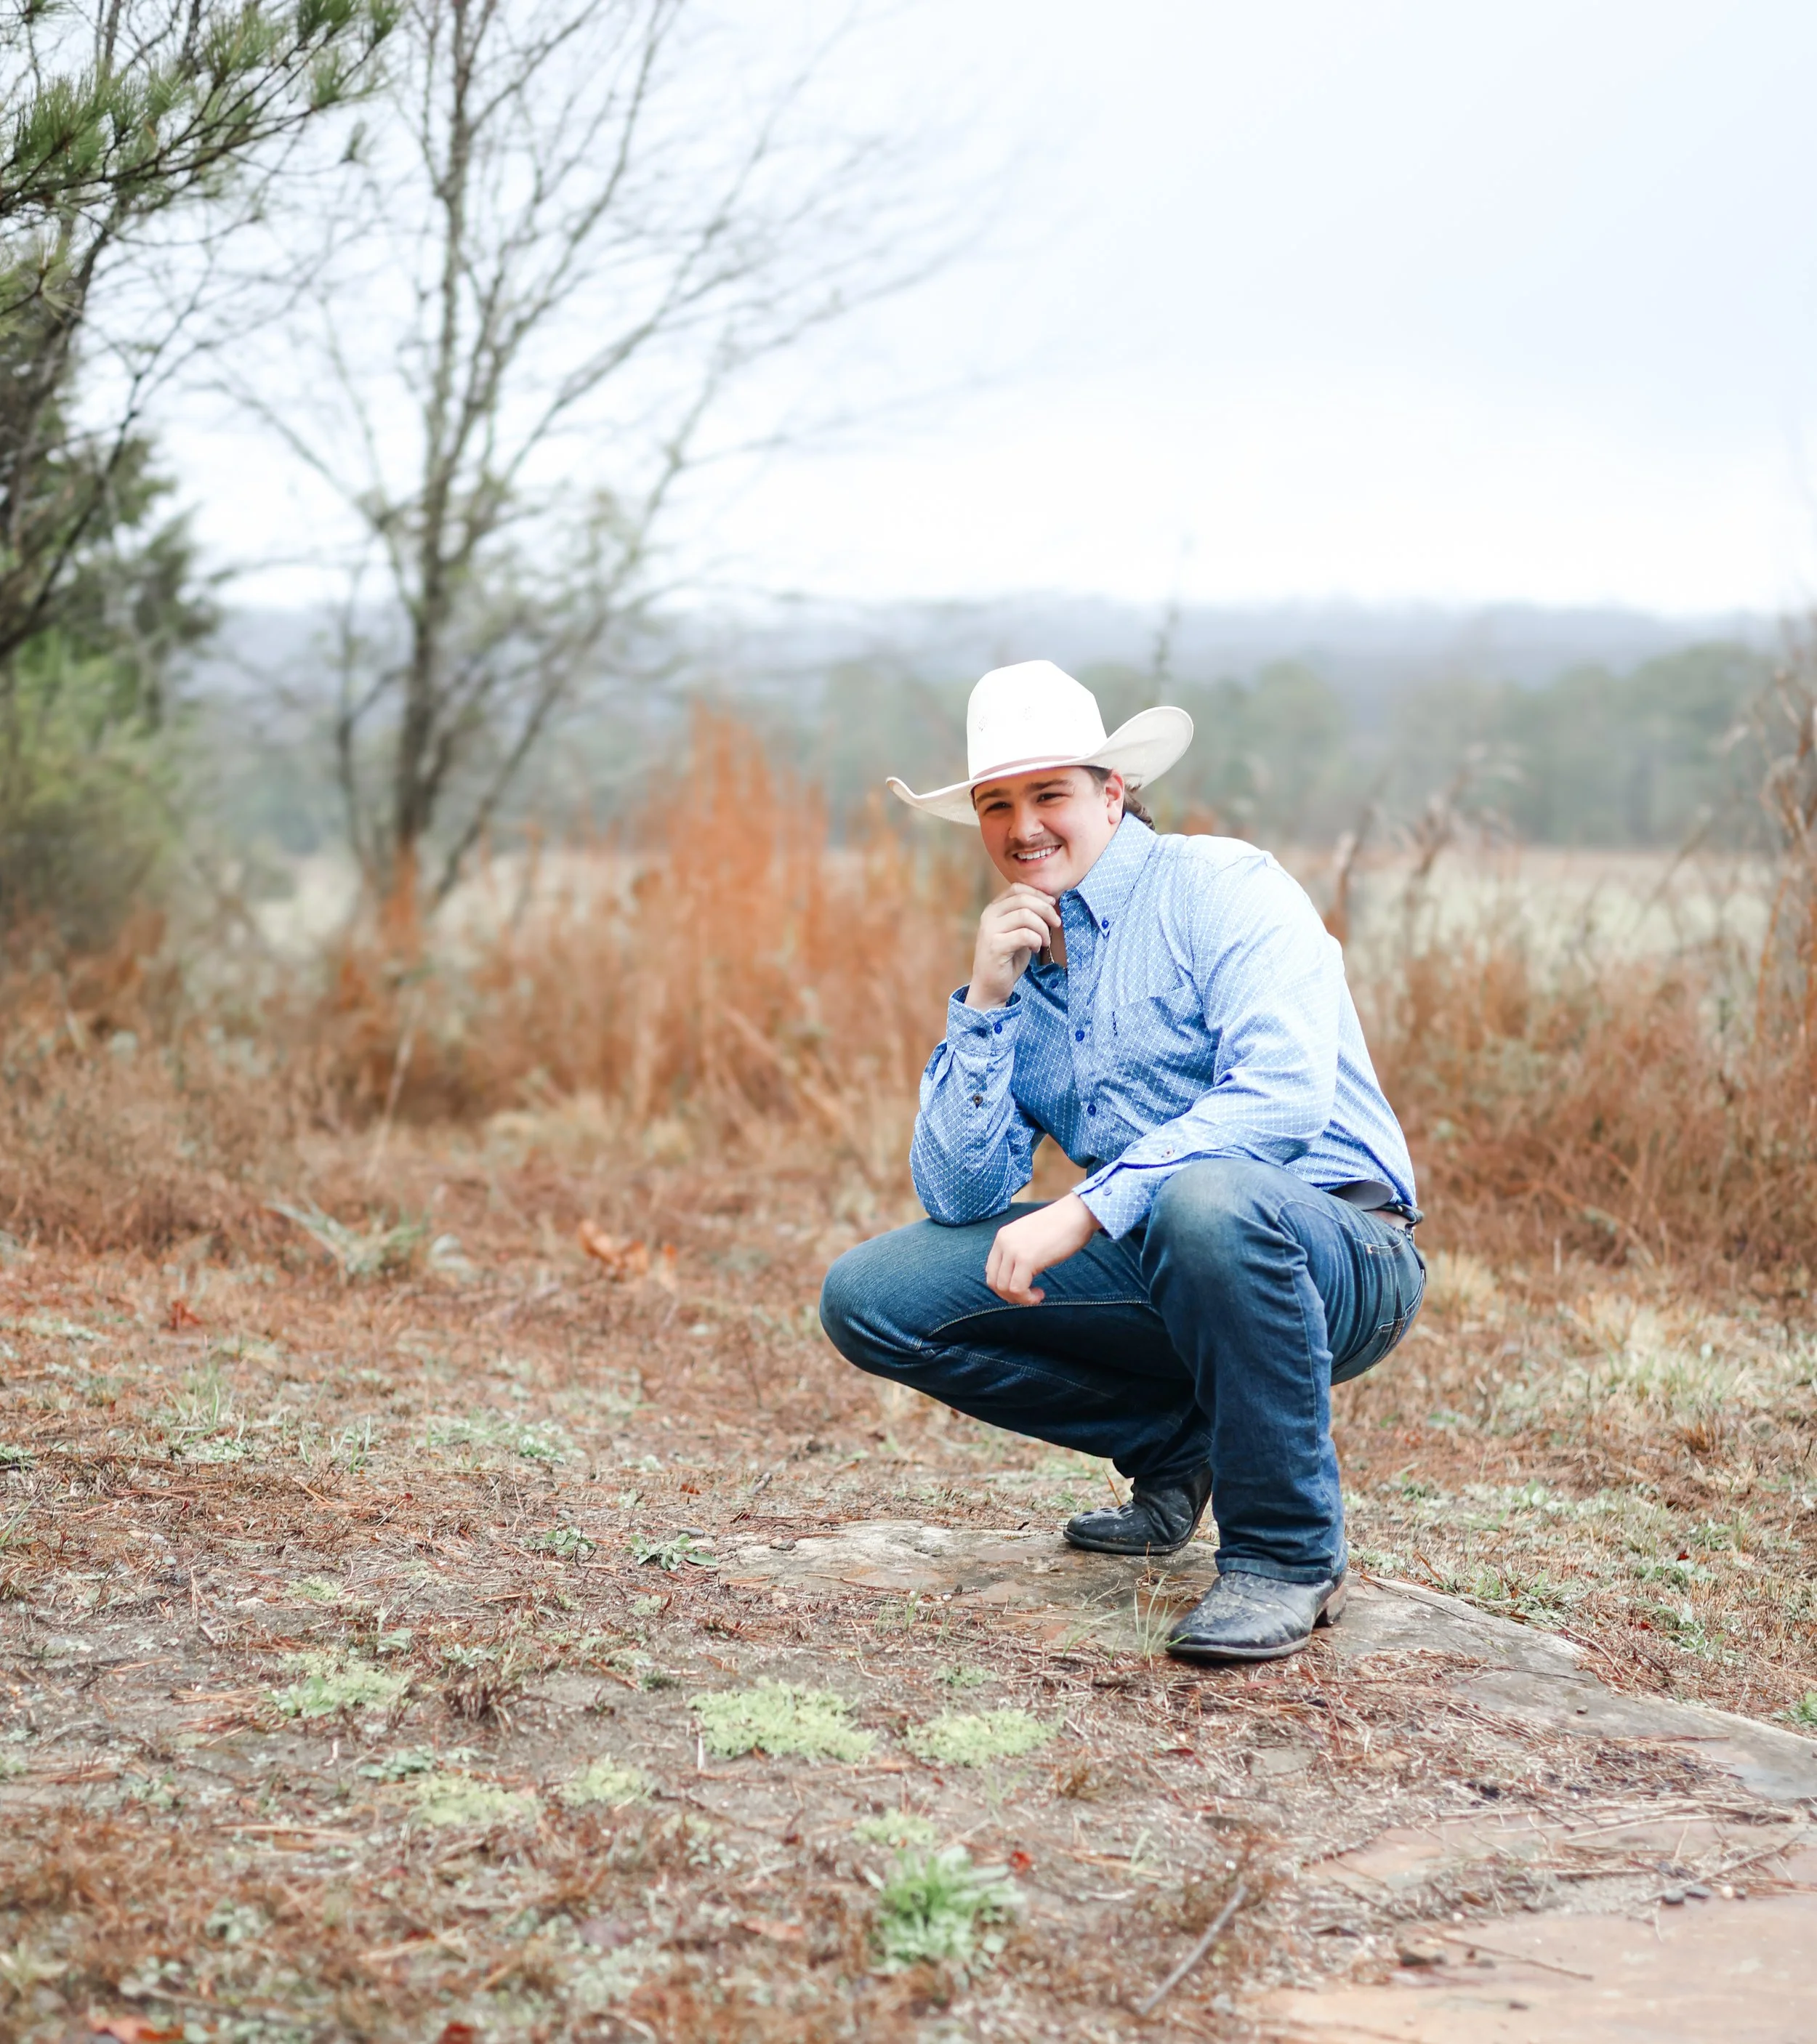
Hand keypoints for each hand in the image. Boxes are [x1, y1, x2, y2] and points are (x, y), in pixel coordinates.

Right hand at [964, 883, 1061, 1010]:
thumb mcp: (1018, 931)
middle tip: (1056, 924)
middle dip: (1046, 910)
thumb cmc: (1008, 959)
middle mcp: (989, 916)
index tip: (1052, 905)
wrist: (990, 986)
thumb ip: (1027, 915)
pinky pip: (1024, 935)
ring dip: (1042, 928)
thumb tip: (1050, 901)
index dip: (1038, 894)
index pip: (1017, 888)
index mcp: (993, 909)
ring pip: (1025, 915)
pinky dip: (1036, 941)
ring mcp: (990, 930)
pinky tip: (1035, 949)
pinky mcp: (995, 946)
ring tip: (1045, 941)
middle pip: (1023, 899)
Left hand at [985, 1193, 1099, 1305]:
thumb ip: (1018, 1251)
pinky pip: (1017, 1289)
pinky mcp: (1026, 1259)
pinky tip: (1040, 1295)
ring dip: (1020, 1299)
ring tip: (1037, 1294)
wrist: (1076, 1214)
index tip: (1023, 1288)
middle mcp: (1003, 1242)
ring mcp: (1013, 1250)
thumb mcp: (1030, 1237)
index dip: (1004, 1286)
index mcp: (1002, 1236)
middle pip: (994, 1281)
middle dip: (1010, 1296)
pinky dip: (1027, 1298)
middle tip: (1028, 1296)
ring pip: (1003, 1288)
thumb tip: (1015, 1275)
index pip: (991, 1270)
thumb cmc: (1060, 1227)